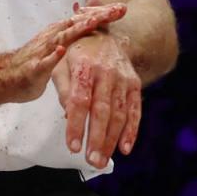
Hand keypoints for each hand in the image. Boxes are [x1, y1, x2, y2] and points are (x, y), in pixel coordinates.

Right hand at [7, 3, 126, 103]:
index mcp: (59, 33)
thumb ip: (70, 35)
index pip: (83, 19)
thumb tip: (86, 19)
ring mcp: (42, 51)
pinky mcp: (34, 68)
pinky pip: (44, 61)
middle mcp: (52, 37)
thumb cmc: (33, 64)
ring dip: (78, 29)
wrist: (5, 77)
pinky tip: (61, 51)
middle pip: (77, 23)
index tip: (122, 9)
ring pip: (62, 37)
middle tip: (118, 10)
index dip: (102, 14)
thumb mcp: (57, 47)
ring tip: (95, 22)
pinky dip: (53, 56)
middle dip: (98, 16)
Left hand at [51, 0, 141, 168]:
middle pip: (102, 110)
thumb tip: (69, 116)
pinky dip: (132, 130)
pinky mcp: (134, 84)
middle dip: (96, 138)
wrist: (104, 35)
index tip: (73, 146)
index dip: (77, 125)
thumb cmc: (76, 53)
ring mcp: (123, 79)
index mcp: (84, 66)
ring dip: (111, 140)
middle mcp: (106, 72)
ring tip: (102, 160)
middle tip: (91, 161)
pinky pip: (135, 110)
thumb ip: (63, 89)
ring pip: (119, 113)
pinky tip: (125, 148)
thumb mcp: (61, 64)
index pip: (80, 100)